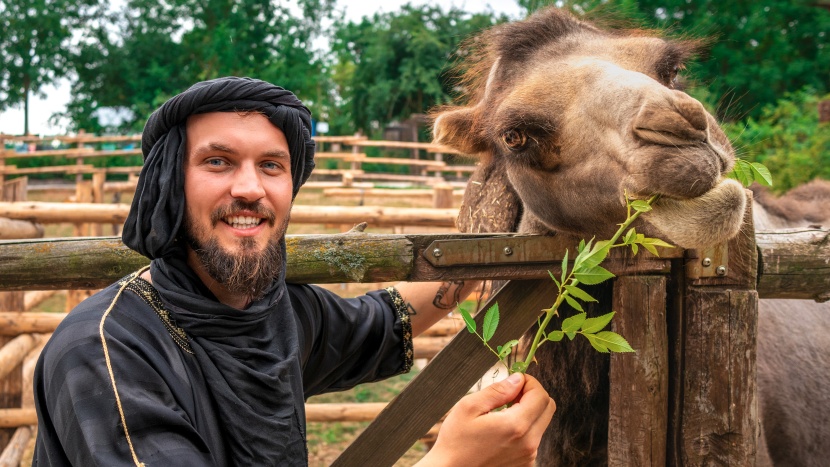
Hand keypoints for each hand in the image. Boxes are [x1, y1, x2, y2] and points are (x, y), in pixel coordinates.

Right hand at [417, 373, 555, 466]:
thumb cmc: (456, 442)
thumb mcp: (469, 407)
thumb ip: (497, 391)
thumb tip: (517, 379)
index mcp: (515, 426)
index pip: (540, 395)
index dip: (529, 382)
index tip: (515, 381)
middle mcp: (528, 443)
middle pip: (547, 407)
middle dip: (532, 394)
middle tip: (512, 393)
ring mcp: (528, 455)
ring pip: (541, 422)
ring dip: (528, 411)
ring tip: (502, 412)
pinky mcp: (525, 463)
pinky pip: (533, 437)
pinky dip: (524, 428)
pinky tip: (503, 429)